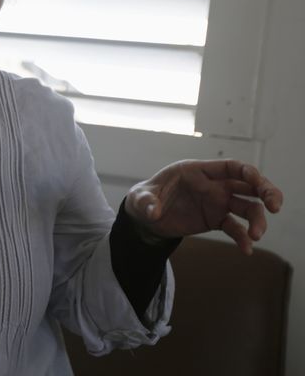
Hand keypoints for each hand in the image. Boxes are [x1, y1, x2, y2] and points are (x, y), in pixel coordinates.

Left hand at [125, 159, 282, 254]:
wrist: (145, 218)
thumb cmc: (144, 199)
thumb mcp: (139, 199)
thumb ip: (146, 202)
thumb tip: (153, 211)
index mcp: (197, 171)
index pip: (230, 167)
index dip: (247, 172)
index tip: (258, 182)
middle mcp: (213, 185)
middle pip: (248, 184)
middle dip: (266, 191)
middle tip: (275, 206)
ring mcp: (217, 203)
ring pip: (247, 207)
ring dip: (257, 220)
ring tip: (256, 236)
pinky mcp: (216, 220)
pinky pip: (235, 228)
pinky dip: (242, 238)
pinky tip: (247, 250)